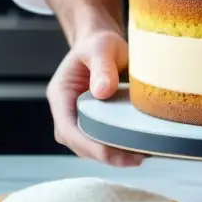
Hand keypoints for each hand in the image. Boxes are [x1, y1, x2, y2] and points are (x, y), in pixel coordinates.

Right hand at [47, 30, 145, 166]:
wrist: (103, 43)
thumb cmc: (100, 42)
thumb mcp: (102, 47)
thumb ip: (102, 66)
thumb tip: (102, 92)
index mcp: (61, 95)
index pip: (68, 129)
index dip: (89, 146)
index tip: (113, 153)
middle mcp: (67, 111)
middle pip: (79, 144)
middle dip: (105, 155)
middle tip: (136, 159)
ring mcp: (79, 119)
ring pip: (90, 147)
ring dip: (113, 155)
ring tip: (141, 156)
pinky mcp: (95, 122)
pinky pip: (102, 140)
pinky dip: (118, 147)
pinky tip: (139, 148)